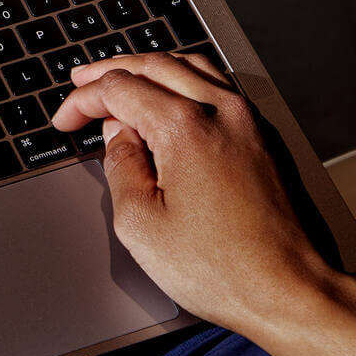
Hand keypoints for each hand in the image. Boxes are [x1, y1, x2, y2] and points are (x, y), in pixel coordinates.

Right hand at [51, 52, 337, 334]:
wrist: (290, 290)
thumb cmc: (223, 268)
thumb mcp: (141, 224)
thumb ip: (120, 167)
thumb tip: (118, 138)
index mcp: (185, 126)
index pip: (119, 89)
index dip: (82, 101)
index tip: (65, 120)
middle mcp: (220, 110)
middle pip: (154, 65)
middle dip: (110, 71)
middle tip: (82, 83)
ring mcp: (247, 120)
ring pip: (190, 66)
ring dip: (149, 68)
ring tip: (123, 80)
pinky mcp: (263, 136)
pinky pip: (218, 85)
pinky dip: (183, 79)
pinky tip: (170, 98)